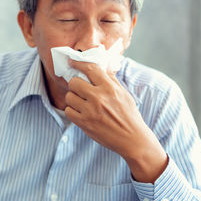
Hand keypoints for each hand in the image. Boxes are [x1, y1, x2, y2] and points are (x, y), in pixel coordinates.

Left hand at [64, 60, 168, 182]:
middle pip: (74, 82)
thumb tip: (103, 65)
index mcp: (109, 88)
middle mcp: (98, 98)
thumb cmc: (129, 115)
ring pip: (69, 96)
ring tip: (81, 101)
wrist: (131, 139)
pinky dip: (72, 110)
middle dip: (75, 84)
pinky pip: (68, 111)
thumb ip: (111, 79)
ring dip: (73, 98)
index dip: (78, 63)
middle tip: (79, 88)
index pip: (89, 69)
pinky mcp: (84, 123)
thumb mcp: (123, 93)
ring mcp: (90, 111)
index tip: (72, 61)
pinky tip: (80, 111)